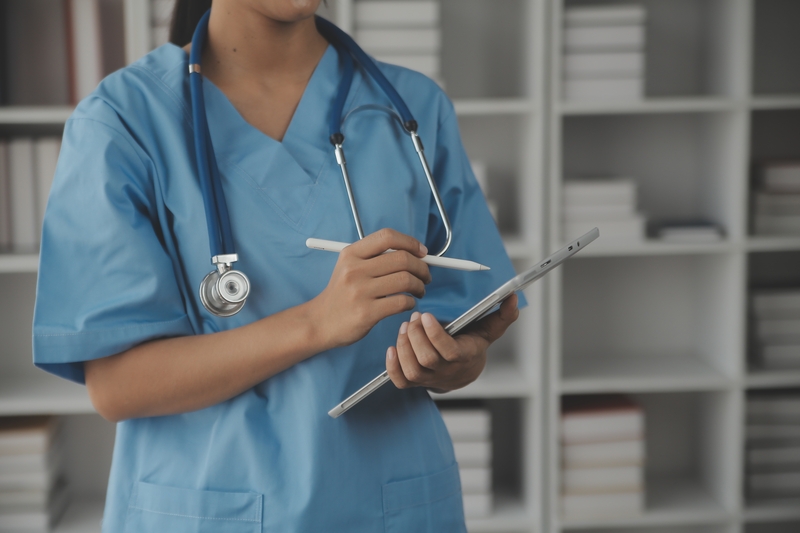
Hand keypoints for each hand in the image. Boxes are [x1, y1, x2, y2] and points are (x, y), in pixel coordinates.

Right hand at [310, 229, 431, 348]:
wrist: (320, 322)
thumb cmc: (342, 293)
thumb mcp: (349, 266)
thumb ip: (376, 257)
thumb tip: (415, 253)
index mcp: (351, 254)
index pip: (387, 237)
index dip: (410, 242)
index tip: (422, 252)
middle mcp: (354, 270)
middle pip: (402, 259)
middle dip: (422, 267)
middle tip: (425, 276)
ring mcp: (360, 292)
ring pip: (405, 280)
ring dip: (420, 285)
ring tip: (419, 290)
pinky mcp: (366, 313)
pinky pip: (401, 302)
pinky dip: (411, 302)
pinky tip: (407, 303)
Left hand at [385, 294, 518, 391]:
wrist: (464, 371)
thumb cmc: (473, 345)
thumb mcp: (489, 330)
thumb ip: (503, 315)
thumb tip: (513, 297)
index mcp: (464, 356)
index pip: (448, 351)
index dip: (435, 335)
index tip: (426, 315)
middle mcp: (446, 371)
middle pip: (426, 360)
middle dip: (416, 336)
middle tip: (413, 317)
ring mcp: (429, 379)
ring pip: (412, 370)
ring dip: (404, 346)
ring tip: (404, 327)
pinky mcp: (415, 383)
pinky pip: (400, 381)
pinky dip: (392, 366)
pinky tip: (392, 348)